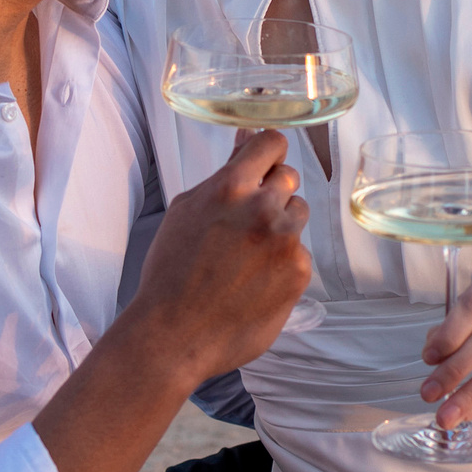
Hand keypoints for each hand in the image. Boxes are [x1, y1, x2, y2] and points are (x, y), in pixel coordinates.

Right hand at [124, 127, 311, 382]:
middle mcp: (264, 209)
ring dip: (280, 225)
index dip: (268, 153)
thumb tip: (247, 137)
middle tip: (246, 220)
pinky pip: (299, 252)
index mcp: (231, 187)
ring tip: (248, 254)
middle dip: (271, 192)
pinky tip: (255, 280)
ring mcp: (285, 242)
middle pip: (289, 177)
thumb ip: (225, 172)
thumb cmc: (171, 271)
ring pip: (297, 214)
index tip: (263, 164)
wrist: (173, 334)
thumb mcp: (187, 210)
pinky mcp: (298, 272)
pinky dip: (282, 261)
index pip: (272, 143)